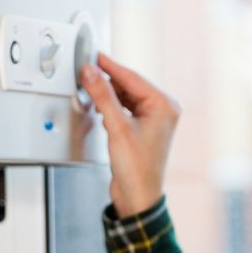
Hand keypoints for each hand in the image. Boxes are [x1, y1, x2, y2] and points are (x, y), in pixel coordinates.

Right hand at [80, 52, 180, 217]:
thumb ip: (103, 96)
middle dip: (107, 80)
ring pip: (125, 96)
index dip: (109, 66)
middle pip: (129, 85)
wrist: (138, 196)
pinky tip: (100, 106)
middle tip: (86, 70)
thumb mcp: (117, 127)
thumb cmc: (137, 169)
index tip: (93, 56)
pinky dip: (111, 106)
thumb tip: (91, 73)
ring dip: (108, 94)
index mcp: (164, 105)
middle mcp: (162, 110)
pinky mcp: (142, 129)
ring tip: (89, 87)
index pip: (132, 77)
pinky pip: (125, 108)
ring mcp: (153, 120)